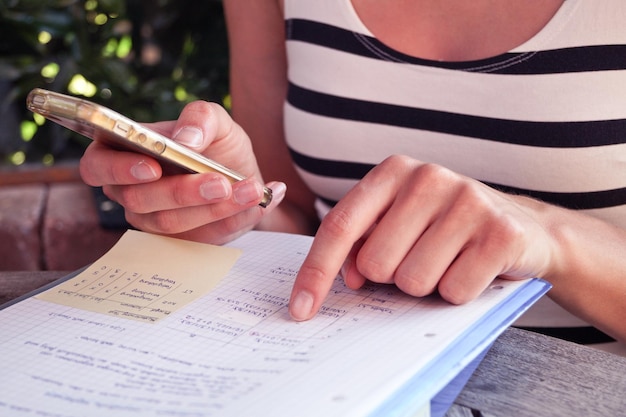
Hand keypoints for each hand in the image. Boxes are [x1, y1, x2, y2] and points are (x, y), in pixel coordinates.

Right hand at [79, 101, 285, 243]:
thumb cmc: (217, 145)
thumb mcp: (216, 121)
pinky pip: (203, 238)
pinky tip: (263, 201)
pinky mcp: (182, 242)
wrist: (244, 176)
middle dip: (184, 192)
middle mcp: (131, 191)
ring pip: (173, 222)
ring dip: (217, 208)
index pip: (98, 165)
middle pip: (140, 200)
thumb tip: (186, 139)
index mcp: (125, 154)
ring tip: (253, 190)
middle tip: (220, 182)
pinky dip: (236, 220)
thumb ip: (201, 118)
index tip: (152, 167)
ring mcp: (154, 221)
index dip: (118, 169)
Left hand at [288, 155, 556, 319]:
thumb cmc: (446, 229)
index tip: (300, 309)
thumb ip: (363, 243)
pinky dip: (459, 293)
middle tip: (421, 259)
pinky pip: (455, 291)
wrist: (525, 228)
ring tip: (449, 262)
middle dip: (393, 277)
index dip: (316, 272)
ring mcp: (467, 200)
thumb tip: (349, 277)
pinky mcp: (501, 232)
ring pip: (414, 281)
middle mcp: (428, 177)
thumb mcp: (399, 224)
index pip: (340, 227)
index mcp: (393, 172)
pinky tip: (474, 268)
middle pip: (376, 264)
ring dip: (428, 286)